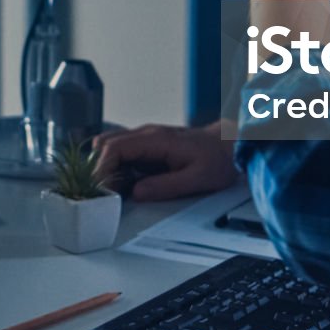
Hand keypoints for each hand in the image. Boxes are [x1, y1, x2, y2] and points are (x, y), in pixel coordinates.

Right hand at [91, 122, 237, 200]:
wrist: (229, 145)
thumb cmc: (217, 160)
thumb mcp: (197, 179)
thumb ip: (166, 186)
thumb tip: (136, 193)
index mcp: (157, 140)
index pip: (115, 148)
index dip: (102, 169)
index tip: (101, 190)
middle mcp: (147, 134)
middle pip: (107, 146)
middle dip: (100, 170)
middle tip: (104, 195)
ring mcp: (146, 138)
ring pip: (111, 148)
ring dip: (107, 169)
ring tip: (114, 192)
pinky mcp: (147, 146)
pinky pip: (122, 153)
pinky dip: (116, 168)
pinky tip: (124, 185)